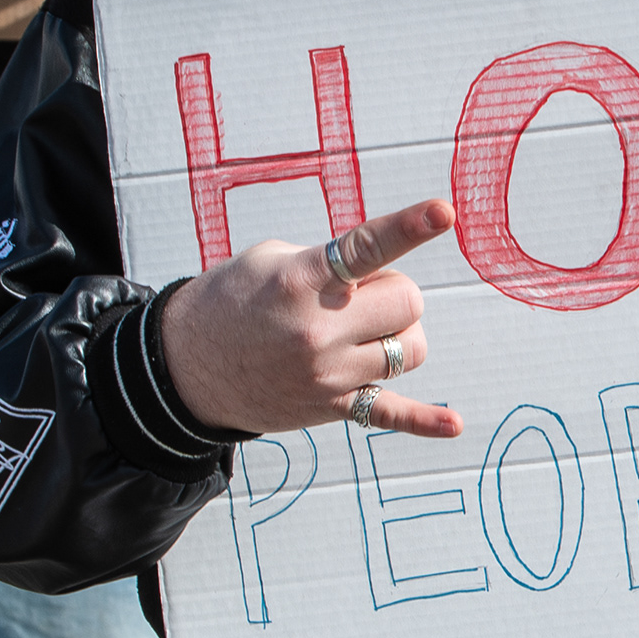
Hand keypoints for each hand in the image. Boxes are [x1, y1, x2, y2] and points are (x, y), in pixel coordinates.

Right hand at [156, 200, 462, 439]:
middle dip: (392, 294)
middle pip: (409, 302)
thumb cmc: (232, 300)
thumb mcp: (271, 260)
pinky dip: (424, 421)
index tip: (444, 212)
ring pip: (410, 348)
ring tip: (356, 333)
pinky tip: (452, 425)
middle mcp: (318, 330)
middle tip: (356, 298)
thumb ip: (330, 261)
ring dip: (395, 335)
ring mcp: (328, 374)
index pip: (366, 248)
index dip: (408, 227)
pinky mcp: (332, 408)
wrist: (187, 368)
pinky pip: (391, 414)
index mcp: (302, 281)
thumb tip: (383, 276)